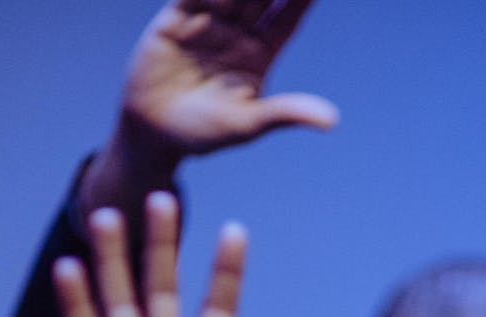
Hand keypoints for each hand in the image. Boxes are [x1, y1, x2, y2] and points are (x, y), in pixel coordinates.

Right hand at [53, 193, 289, 316]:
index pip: (219, 309)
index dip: (226, 272)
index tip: (235, 229)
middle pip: (164, 290)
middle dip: (163, 246)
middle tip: (163, 197)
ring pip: (122, 303)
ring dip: (114, 260)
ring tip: (107, 214)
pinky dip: (77, 304)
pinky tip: (67, 267)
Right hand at [93, 0, 336, 198]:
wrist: (154, 132)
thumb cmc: (206, 133)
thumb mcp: (249, 124)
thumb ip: (286, 113)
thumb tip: (332, 120)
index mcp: (261, 52)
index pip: (287, 18)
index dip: (302, 0)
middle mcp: (238, 32)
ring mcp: (208, 21)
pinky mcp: (176, 17)